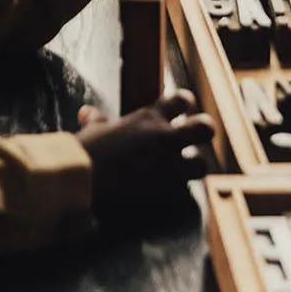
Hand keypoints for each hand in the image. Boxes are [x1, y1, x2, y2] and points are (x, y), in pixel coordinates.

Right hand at [76, 91, 214, 216]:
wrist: (85, 180)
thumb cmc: (87, 149)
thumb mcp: (94, 130)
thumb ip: (97, 120)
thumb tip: (86, 113)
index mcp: (149, 117)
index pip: (182, 100)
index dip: (187, 103)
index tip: (186, 108)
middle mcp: (165, 138)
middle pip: (205, 128)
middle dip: (204, 131)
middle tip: (196, 138)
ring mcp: (168, 165)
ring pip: (201, 164)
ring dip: (194, 166)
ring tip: (184, 168)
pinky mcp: (164, 191)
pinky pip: (183, 190)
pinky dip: (178, 190)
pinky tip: (168, 191)